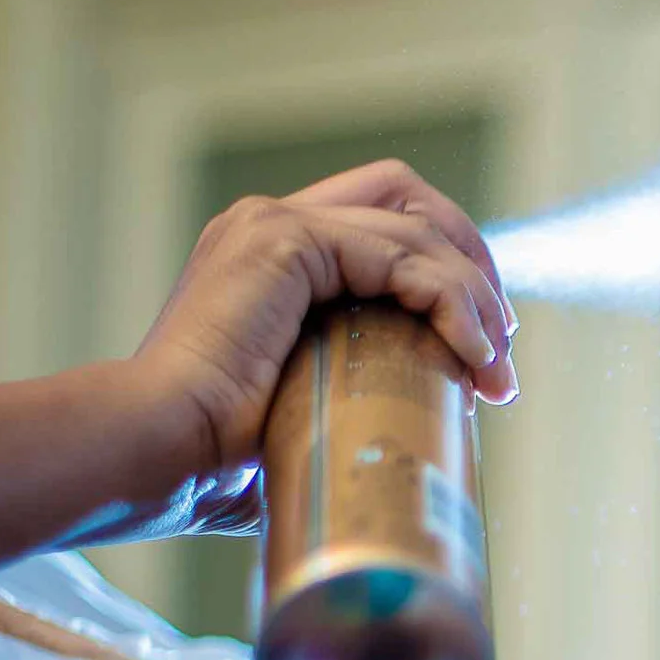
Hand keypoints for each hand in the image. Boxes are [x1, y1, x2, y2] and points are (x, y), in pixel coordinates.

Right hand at [123, 159, 516, 532]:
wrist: (158, 453)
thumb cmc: (219, 461)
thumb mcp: (311, 411)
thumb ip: (358, 398)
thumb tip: (426, 438)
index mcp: (274, 257)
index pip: (386, 218)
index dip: (450, 267)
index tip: (486, 343)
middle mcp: (272, 224)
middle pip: (410, 198)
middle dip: (474, 264)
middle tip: (501, 345)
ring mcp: (274, 223)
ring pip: (419, 230)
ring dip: (476, 299)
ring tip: (496, 371)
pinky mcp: (285, 240)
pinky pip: (403, 255)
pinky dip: (453, 303)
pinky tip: (474, 357)